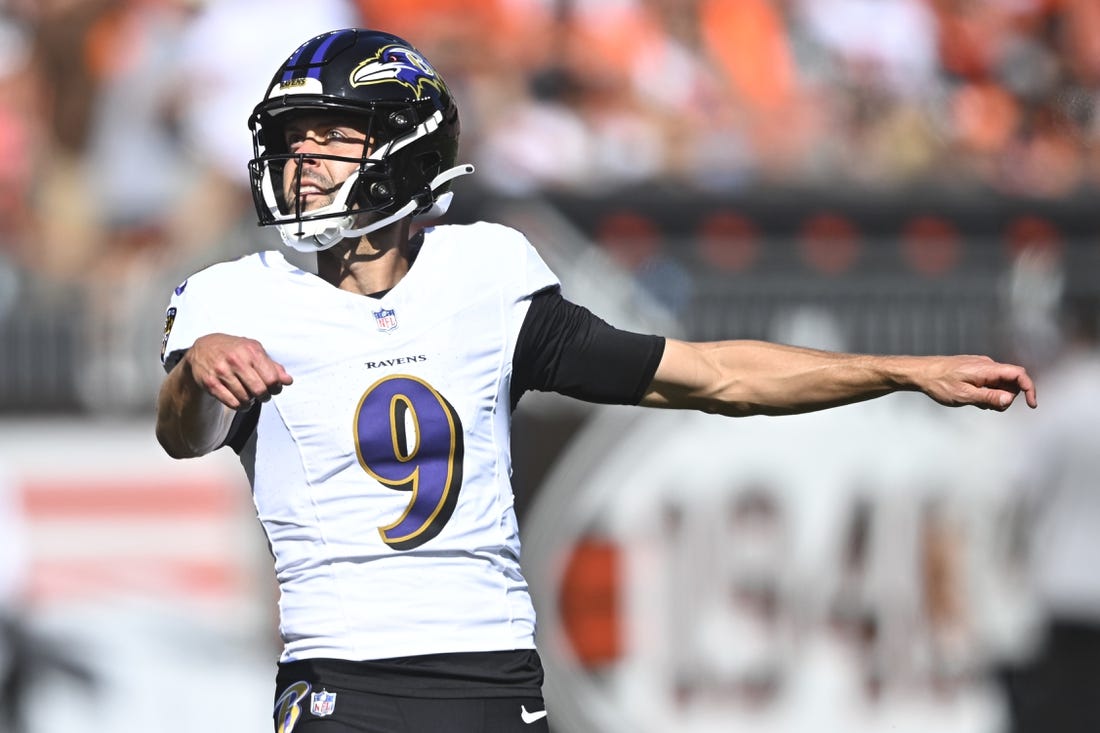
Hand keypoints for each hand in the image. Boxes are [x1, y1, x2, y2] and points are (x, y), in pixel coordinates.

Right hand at [185, 333, 293, 409]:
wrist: (203, 348)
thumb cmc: (235, 350)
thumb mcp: (255, 351)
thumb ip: (273, 366)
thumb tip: (288, 381)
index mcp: (251, 351)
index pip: (272, 379)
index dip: (276, 388)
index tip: (273, 388)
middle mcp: (236, 360)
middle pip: (260, 390)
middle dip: (264, 397)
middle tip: (262, 395)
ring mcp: (222, 372)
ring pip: (245, 399)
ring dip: (250, 402)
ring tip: (249, 395)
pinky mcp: (210, 383)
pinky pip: (231, 403)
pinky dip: (239, 406)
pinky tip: (239, 400)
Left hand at [918, 355, 1036, 410]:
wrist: (920, 372)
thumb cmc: (939, 383)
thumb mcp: (964, 395)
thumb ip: (988, 398)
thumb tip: (1009, 400)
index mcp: (987, 368)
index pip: (1019, 374)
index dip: (1029, 389)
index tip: (1032, 405)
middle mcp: (987, 364)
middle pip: (1011, 381)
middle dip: (1006, 397)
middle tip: (987, 407)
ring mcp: (981, 366)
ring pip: (1000, 383)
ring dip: (994, 396)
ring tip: (974, 402)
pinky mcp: (975, 369)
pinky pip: (990, 382)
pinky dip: (987, 392)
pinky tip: (971, 397)